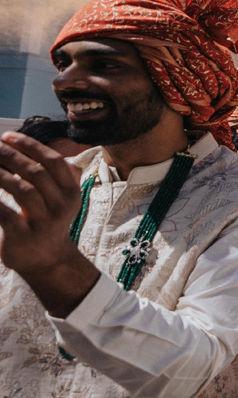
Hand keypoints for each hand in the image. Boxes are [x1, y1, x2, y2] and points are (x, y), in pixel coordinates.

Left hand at [0, 132, 99, 315]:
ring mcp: (44, 222)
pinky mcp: (24, 236)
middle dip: (10, 156)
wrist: (48, 260)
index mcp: (71, 192)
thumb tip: (45, 147)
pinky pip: (5, 214)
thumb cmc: (49, 221)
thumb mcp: (63, 198)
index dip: (30, 146)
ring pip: (21, 190)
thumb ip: (62, 174)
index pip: (53, 161)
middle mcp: (61, 205)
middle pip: (35, 173)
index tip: (7, 137)